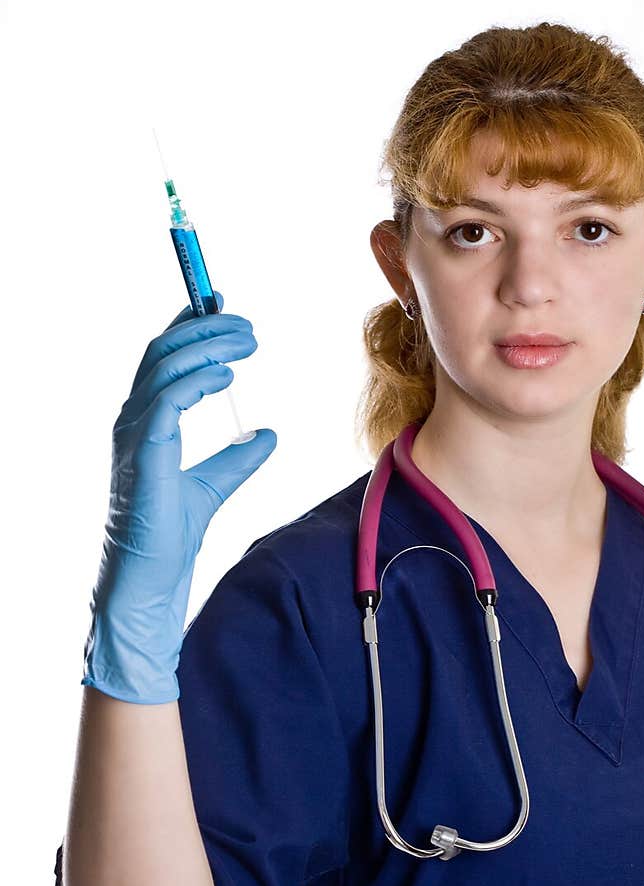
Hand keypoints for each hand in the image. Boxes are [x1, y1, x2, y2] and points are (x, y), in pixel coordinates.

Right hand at [82, 292, 276, 702]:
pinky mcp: (144, 451)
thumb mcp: (214, 485)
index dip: (190, 327)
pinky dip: (197, 380)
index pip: (163, 359)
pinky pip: (167, 400)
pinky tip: (226, 375)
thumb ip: (238, 458)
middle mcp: (134, 419)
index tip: (224, 309)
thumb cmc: (169, 534)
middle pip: (163, 351)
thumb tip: (268, 433)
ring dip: (207, 346)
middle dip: (204, 328)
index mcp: (146, 421)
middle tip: (247, 325)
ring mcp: (135, 433)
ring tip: (246, 341)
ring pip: (163, 366)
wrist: (150, 576)